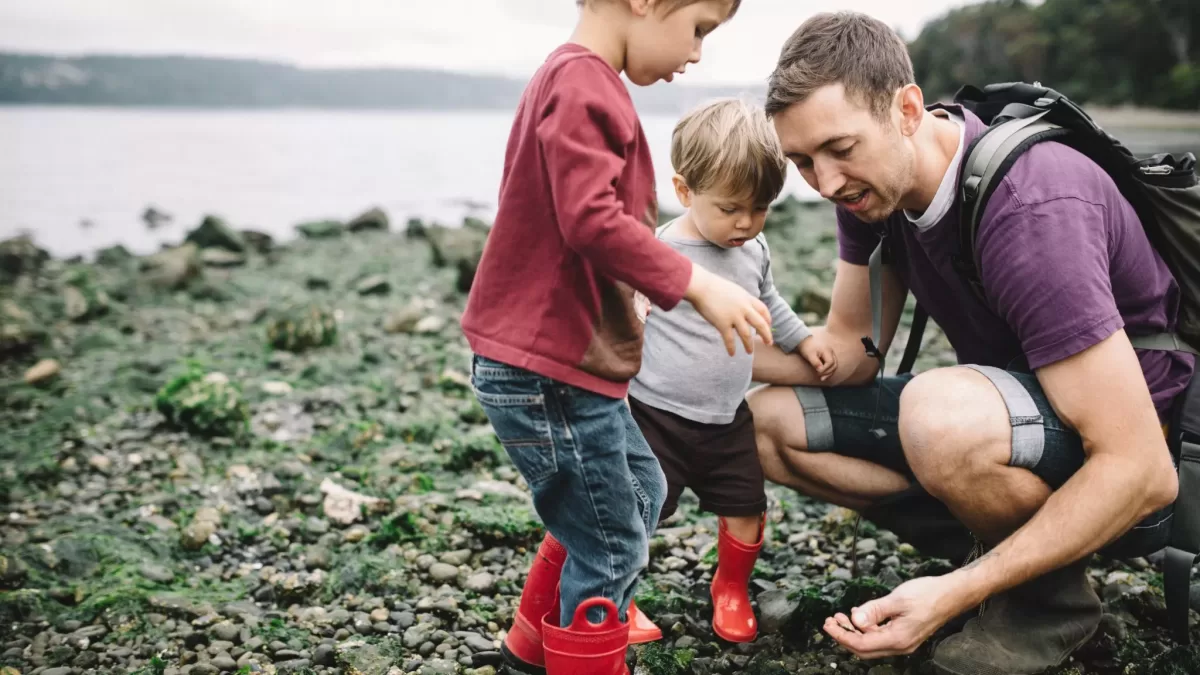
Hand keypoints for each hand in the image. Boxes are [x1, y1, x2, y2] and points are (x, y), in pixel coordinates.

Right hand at [684, 264, 772, 355]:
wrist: (700, 286)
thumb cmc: (712, 286)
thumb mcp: (733, 289)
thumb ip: (739, 299)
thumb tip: (741, 307)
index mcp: (746, 298)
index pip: (763, 309)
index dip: (767, 318)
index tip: (768, 325)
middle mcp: (743, 308)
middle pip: (760, 324)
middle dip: (766, 335)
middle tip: (768, 343)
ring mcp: (734, 316)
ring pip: (747, 335)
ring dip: (749, 345)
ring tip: (749, 352)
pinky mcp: (722, 324)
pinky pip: (730, 339)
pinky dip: (731, 348)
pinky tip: (732, 354)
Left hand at [798, 335, 837, 380]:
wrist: (804, 339)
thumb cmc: (806, 347)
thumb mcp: (809, 355)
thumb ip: (815, 362)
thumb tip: (820, 370)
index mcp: (827, 350)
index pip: (830, 362)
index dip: (825, 369)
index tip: (817, 372)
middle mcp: (830, 351)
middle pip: (834, 364)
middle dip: (828, 372)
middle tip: (821, 378)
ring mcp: (830, 353)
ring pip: (834, 365)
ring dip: (829, 372)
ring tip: (822, 378)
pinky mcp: (827, 355)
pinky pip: (831, 364)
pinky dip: (828, 370)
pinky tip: (823, 374)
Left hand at [822, 575, 968, 658]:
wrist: (953, 594)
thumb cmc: (928, 594)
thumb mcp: (897, 599)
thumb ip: (874, 610)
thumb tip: (854, 619)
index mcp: (897, 639)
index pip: (861, 644)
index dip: (841, 635)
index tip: (827, 625)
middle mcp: (900, 646)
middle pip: (864, 649)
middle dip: (844, 635)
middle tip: (829, 621)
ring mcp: (904, 642)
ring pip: (871, 643)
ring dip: (854, 631)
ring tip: (839, 616)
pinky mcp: (905, 636)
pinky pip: (880, 637)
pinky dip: (867, 628)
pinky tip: (859, 616)